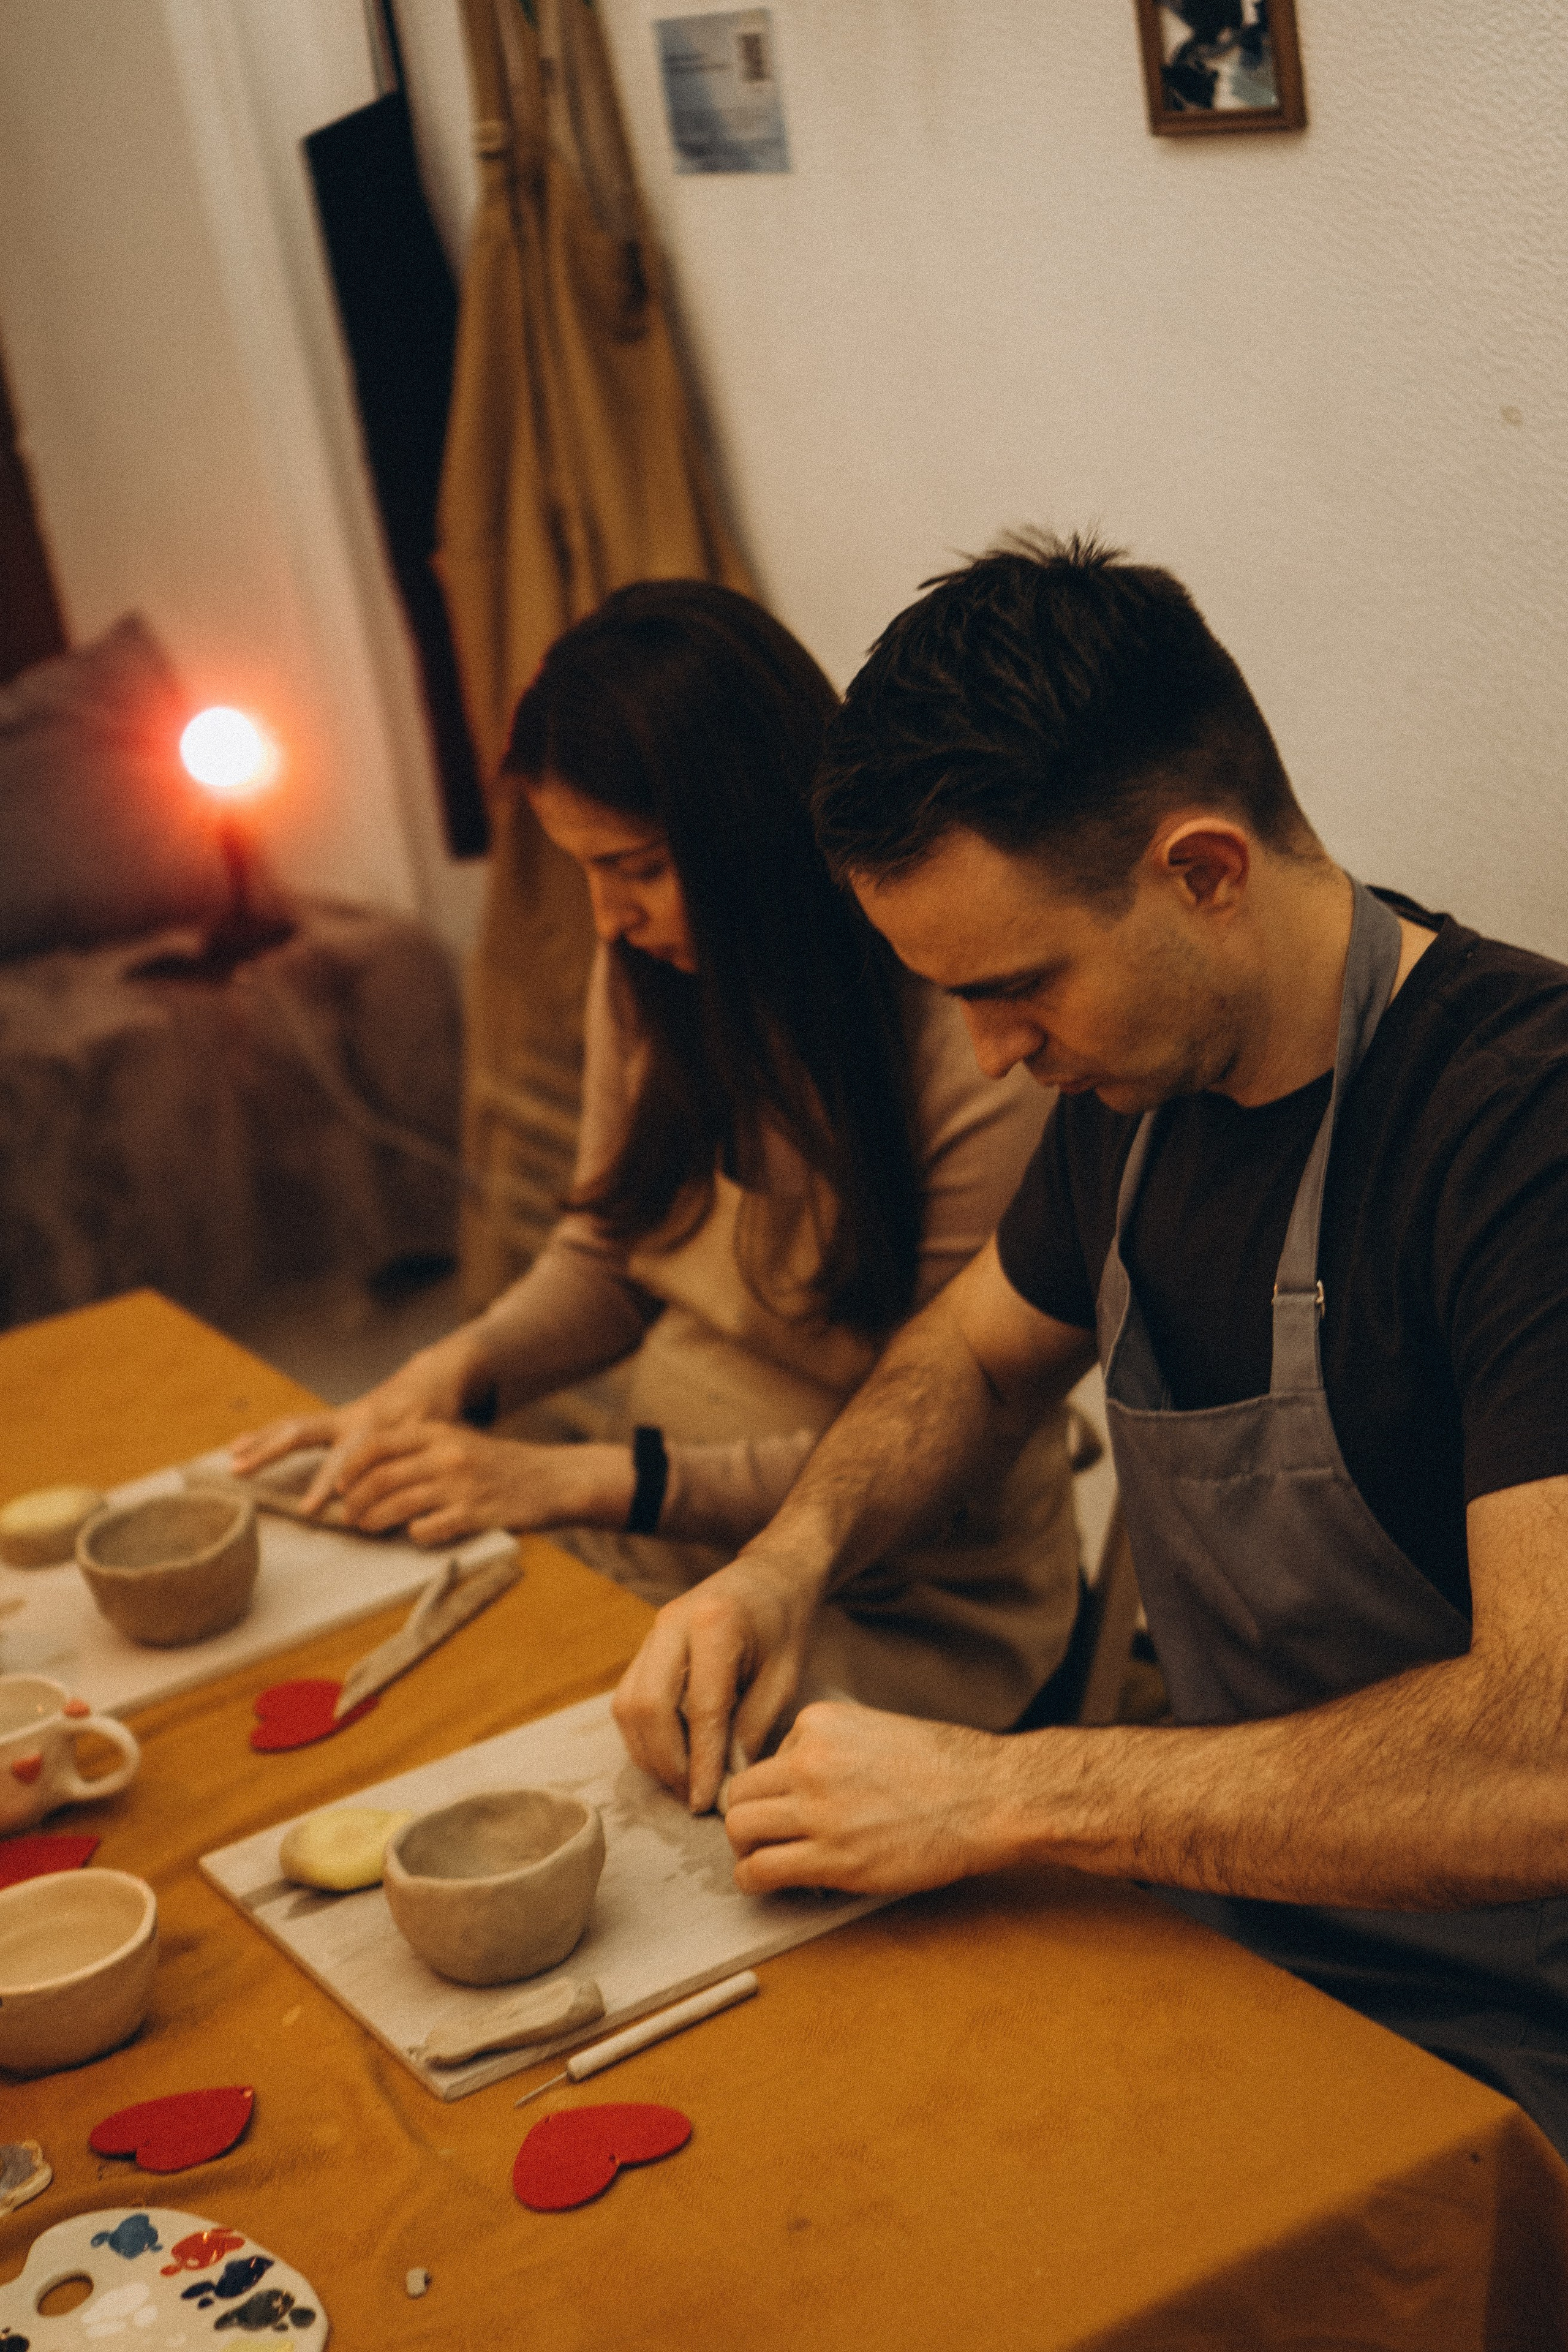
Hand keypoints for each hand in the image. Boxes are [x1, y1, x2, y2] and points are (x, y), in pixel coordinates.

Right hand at [229, 1333, 484, 1514]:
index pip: (347, 1457)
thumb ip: (414, 1474)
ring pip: (291, 1425)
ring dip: (259, 1442)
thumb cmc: (435, 1420)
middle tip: (243, 1470)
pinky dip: (263, 1434)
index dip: (329, 1482)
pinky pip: (290, 1424)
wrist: (431, 1382)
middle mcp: (351, 1419)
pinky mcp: (329, 1417)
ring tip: (232, 1459)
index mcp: (376, 1429)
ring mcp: (337, 1416)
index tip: (309, 1507)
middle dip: (271, 1453)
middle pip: (303, 1432)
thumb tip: (403, 1515)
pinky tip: (239, 1446)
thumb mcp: (433, 1444)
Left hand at [328, 1425, 632, 1546]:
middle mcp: (446, 1455)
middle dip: (355, 1501)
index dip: (351, 1466)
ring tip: (366, 1528)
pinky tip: (415, 1533)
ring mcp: (460, 1486)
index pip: (378, 1444)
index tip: (339, 1485)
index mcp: (439, 1433)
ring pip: (396, 1505)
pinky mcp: (473, 1515)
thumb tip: (369, 1474)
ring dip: (373, 1521)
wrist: (551, 1480)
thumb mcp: (458, 1443)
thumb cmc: (498, 1465)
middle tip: (347, 1515)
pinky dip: (413, 1534)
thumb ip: (419, 1452)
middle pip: (380, 1478)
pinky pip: (427, 1529)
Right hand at [613, 1555, 817, 1814]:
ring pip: (628, 1706)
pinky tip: (670, 1756)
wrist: (772, 1574)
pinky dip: (644, 1735)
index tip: (708, 1801)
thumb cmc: (786, 1624)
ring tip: (681, 1782)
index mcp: (716, 1623)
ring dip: (649, 1753)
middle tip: (691, 1796)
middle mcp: (672, 1623)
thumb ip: (752, 1726)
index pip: (700, 1707)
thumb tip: (725, 1781)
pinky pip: (629, 1698)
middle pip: (648, 1707)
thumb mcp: (785, 1676)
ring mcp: (652, 1632)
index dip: (701, 1761)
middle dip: (666, 1762)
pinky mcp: (645, 1645)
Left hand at [724, 1702, 1019, 1896]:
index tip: (793, 1807)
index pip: (764, 1758)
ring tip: (767, 1860)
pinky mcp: (832, 1858)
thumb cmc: (946, 1767)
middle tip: (767, 1837)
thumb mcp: (875, 1731)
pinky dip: (755, 1880)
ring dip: (747, 1849)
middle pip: (739, 1794)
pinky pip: (760, 1870)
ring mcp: (818, 1810)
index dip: (775, 1789)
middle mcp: (809, 1762)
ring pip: (739, 1830)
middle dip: (748, 1818)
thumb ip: (829, 1750)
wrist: (988, 1797)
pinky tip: (771, 1882)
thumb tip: (796, 1783)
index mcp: (819, 1724)